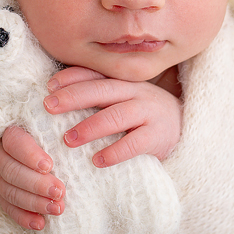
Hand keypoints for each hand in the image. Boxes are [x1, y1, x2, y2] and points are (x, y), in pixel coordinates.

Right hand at [0, 126, 64, 230]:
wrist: (29, 134)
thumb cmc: (49, 125)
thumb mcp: (53, 118)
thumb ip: (60, 123)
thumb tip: (78, 133)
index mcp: (8, 129)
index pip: (14, 141)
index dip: (29, 154)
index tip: (49, 165)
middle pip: (10, 170)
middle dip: (36, 184)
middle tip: (60, 192)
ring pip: (7, 190)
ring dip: (33, 203)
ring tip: (57, 209)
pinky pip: (6, 206)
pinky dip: (23, 217)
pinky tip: (41, 224)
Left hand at [44, 66, 182, 166]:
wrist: (184, 127)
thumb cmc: (142, 114)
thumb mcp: (122, 98)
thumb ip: (97, 95)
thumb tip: (56, 97)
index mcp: (123, 81)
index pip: (95, 73)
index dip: (72, 77)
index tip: (49, 86)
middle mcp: (136, 92)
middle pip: (102, 90)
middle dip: (74, 96)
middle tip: (49, 106)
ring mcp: (148, 112)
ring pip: (116, 115)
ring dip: (90, 127)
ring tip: (68, 139)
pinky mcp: (158, 136)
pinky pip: (135, 143)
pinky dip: (115, 151)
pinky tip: (98, 160)